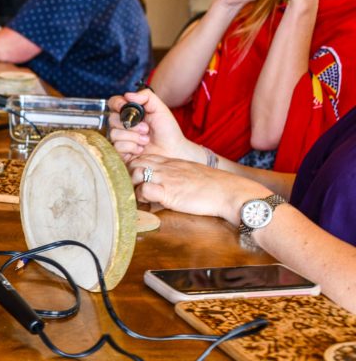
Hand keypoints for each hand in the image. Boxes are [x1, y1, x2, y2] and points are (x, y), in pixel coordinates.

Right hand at [108, 89, 204, 164]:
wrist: (173, 150)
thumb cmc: (168, 131)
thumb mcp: (160, 109)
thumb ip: (146, 96)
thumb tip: (127, 95)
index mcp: (131, 113)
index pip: (114, 103)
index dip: (117, 104)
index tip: (124, 106)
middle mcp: (123, 125)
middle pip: (112, 119)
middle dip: (131, 125)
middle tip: (146, 128)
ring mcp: (121, 139)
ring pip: (114, 134)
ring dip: (133, 137)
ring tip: (146, 140)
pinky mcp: (121, 153)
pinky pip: (117, 146)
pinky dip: (132, 147)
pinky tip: (141, 149)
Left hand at [128, 154, 267, 224]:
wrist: (230, 193)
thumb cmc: (214, 187)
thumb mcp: (191, 174)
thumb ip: (176, 175)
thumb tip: (166, 186)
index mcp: (172, 162)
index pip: (143, 157)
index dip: (135, 168)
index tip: (138, 181)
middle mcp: (167, 168)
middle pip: (134, 164)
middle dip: (130, 177)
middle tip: (136, 191)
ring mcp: (167, 179)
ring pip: (136, 174)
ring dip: (134, 187)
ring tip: (143, 198)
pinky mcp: (169, 193)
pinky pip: (144, 189)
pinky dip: (142, 197)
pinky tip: (150, 203)